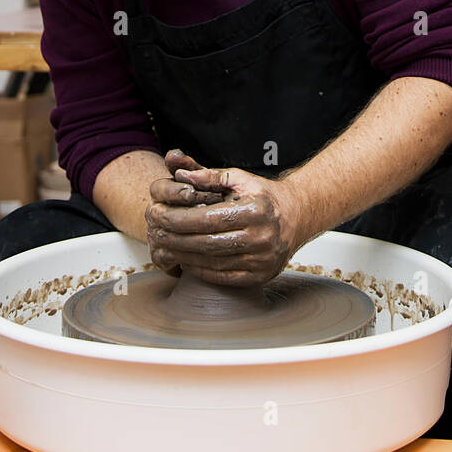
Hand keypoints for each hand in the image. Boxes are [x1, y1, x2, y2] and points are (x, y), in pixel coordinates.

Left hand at [145, 149, 304, 287]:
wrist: (297, 217)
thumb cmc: (263, 196)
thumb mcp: (240, 178)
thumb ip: (210, 176)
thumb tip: (180, 174)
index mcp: (256, 210)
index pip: (207, 219)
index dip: (179, 219)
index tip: (159, 216)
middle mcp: (262, 238)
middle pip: (207, 243)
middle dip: (175, 239)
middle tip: (155, 234)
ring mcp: (262, 261)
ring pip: (212, 263)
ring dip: (183, 256)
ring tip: (165, 247)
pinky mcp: (260, 276)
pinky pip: (222, 277)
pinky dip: (200, 270)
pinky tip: (185, 260)